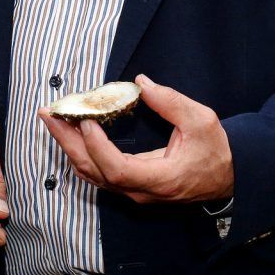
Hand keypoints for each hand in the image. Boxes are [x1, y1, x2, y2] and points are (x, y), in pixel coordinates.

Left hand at [39, 74, 233, 203]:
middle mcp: (140, 191)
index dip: (98, 148)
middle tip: (49, 113)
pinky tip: (69, 131)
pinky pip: (95, 171)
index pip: (118, 170)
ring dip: (69, 145)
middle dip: (68, 141)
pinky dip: (79, 150)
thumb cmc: (215, 151)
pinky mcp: (128, 184)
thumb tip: (142, 84)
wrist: (226, 177)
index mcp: (161, 180)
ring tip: (52, 117)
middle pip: (94, 172)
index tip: (87, 121)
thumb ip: (172, 102)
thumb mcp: (201, 121)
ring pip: (90, 173)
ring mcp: (132, 191)